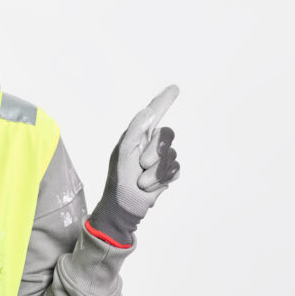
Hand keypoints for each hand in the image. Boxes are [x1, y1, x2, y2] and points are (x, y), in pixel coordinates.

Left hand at [89, 85, 180, 244]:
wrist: (124, 207)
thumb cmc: (119, 179)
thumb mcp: (123, 152)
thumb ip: (136, 130)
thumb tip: (149, 111)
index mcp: (138, 135)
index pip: (154, 113)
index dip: (164, 100)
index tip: (174, 88)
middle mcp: (150, 144)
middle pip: (167, 135)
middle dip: (155, 152)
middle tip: (141, 165)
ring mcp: (161, 159)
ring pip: (171, 155)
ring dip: (155, 172)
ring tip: (142, 181)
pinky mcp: (168, 173)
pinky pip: (175, 170)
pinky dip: (161, 180)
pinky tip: (150, 186)